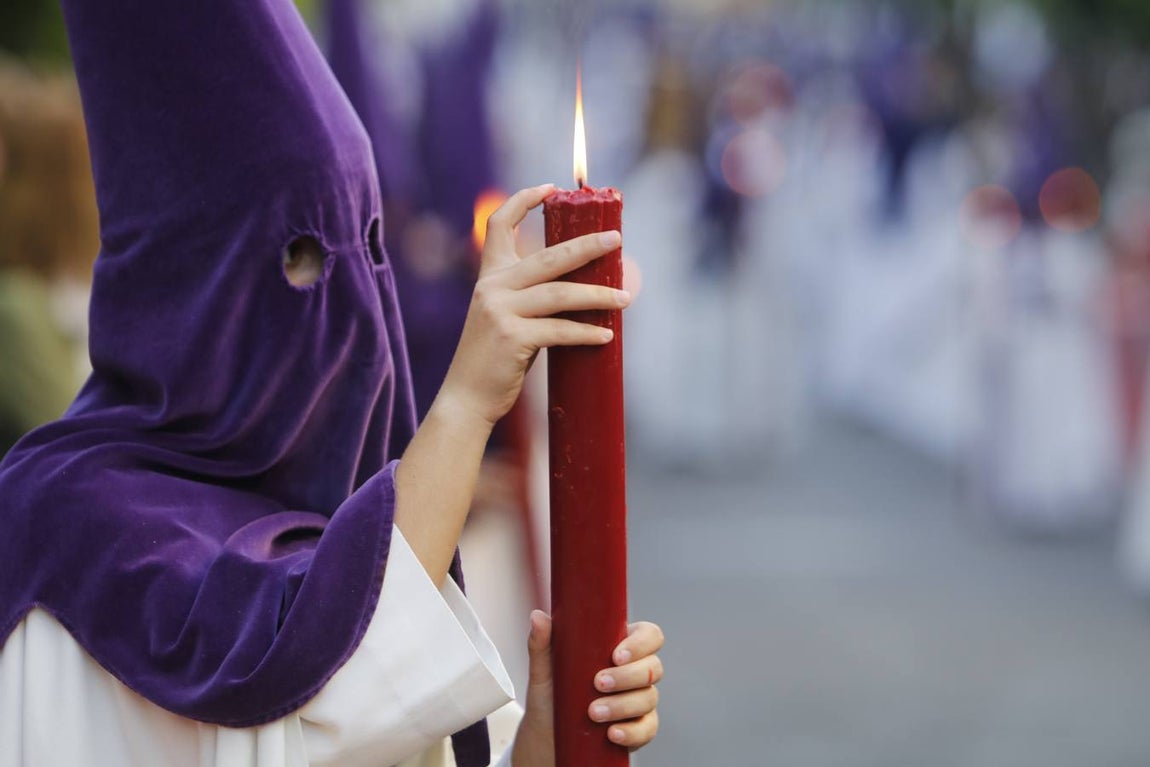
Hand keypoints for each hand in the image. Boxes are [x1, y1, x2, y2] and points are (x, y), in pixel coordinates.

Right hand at [438, 184, 630, 426]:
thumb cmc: (493, 360)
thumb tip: (580, 287)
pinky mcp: (512, 339)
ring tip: (626, 298)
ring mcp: (501, 312)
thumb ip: (528, 297)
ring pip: (560, 293)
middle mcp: (492, 288)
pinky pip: (559, 331)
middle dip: (587, 246)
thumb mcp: (503, 317)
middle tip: (616, 240)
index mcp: (489, 277)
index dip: (523, 200)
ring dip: (598, 295)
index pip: (498, 224)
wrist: (466, 398)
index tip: (550, 188)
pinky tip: (606, 335)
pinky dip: (586, 333)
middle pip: (548, 257)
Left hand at [512, 611, 663, 765]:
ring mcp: (640, 701)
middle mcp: (635, 672)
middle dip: (626, 676)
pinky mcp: (639, 729)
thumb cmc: (551, 696)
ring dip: (622, 705)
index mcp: (620, 647)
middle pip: (653, 667)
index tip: (616, 655)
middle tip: (598, 683)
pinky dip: (632, 732)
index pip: (649, 635)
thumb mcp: (543, 670)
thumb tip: (537, 617)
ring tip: (593, 713)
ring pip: (649, 698)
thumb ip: (541, 643)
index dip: (641, 643)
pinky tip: (612, 733)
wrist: (545, 736)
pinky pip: (647, 729)